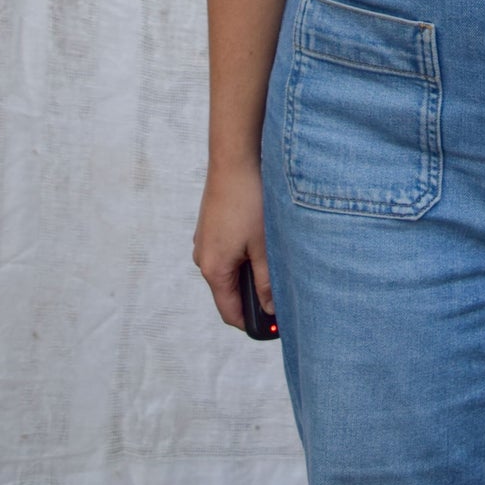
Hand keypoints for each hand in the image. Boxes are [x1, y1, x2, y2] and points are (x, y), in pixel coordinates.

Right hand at [193, 157, 271, 328]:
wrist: (234, 159)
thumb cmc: (249, 202)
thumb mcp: (264, 247)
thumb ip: (268, 282)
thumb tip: (270, 309)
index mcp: (213, 269)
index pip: (230, 313)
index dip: (252, 324)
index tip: (275, 325)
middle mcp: (202, 256)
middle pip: (229, 291)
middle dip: (254, 296)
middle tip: (282, 292)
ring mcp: (204, 239)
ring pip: (229, 269)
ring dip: (250, 272)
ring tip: (275, 259)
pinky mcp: (211, 224)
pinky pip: (227, 250)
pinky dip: (244, 253)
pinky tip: (263, 238)